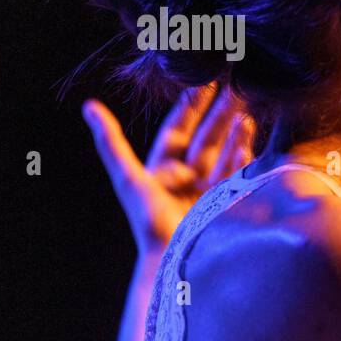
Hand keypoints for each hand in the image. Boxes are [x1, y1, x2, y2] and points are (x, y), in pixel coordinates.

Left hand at [82, 85, 253, 257]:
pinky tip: (251, 137)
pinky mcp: (229, 201)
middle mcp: (188, 177)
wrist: (178, 259)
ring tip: (247, 109)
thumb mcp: (128, 178)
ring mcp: (210, 189)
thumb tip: (89, 107)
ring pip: (225, 152)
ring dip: (236, 131)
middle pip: (206, 137)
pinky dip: (246, 155)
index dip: (191, 105)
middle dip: (221, 113)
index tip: (206, 80)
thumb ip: (111, 142)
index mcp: (163, 169)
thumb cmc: (148, 221)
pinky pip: (239, 172)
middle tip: (237, 85)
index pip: (178, 129)